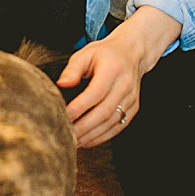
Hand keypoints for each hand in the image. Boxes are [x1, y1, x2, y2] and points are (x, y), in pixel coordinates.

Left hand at [58, 5, 181, 147]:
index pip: (95, 93)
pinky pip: (118, 126)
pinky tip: (87, 141)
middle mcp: (125, 85)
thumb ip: (72, 69)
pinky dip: (102, 136)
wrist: (132, 53)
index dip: (79, 108)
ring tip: (74, 142)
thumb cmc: (105, 54)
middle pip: (104, 112)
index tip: (62, 116)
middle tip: (66, 135)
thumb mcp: (85, 53)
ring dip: (92, 135)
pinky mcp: (134, 108)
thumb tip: (61, 85)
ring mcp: (131, 98)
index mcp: (113, 69)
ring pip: (111, 123)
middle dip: (83, 127)